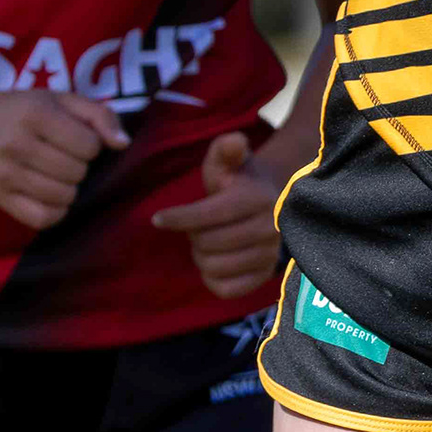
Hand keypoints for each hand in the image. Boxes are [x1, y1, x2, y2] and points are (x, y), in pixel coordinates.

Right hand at [0, 86, 126, 230]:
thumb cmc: (24, 110)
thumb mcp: (62, 100)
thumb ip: (99, 115)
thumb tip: (123, 143)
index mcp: (35, 115)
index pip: (89, 146)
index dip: (91, 144)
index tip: (75, 139)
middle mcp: (16, 145)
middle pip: (77, 173)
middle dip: (80, 166)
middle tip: (64, 156)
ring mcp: (5, 175)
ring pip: (63, 198)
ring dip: (69, 188)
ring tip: (57, 174)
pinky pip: (42, 219)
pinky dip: (56, 211)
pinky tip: (51, 196)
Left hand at [149, 128, 289, 301]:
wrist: (274, 203)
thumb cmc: (240, 181)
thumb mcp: (230, 159)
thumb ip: (227, 147)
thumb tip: (235, 142)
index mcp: (257, 199)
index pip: (210, 215)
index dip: (179, 218)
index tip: (158, 219)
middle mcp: (269, 229)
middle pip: (207, 244)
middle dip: (193, 235)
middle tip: (198, 226)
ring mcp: (270, 256)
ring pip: (213, 267)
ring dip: (201, 256)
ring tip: (208, 242)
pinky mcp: (264, 278)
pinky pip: (225, 289)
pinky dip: (211, 277)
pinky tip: (215, 261)